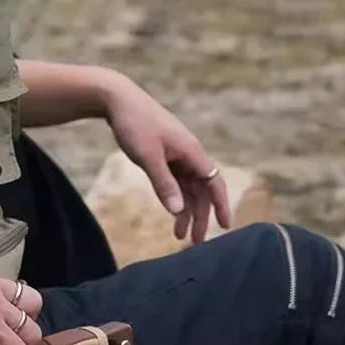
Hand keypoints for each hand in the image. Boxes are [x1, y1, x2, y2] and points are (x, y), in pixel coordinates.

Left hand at [104, 74, 230, 242]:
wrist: (118, 100)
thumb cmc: (135, 124)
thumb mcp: (148, 157)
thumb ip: (163, 184)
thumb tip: (178, 210)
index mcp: (191, 152)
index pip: (214, 183)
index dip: (221, 205)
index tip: (225, 227)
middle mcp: (189, 155)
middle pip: (201, 191)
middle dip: (200, 217)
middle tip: (195, 243)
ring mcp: (178, 156)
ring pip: (188, 189)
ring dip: (186, 212)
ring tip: (180, 237)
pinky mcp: (166, 157)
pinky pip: (176, 183)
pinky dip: (175, 200)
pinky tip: (172, 215)